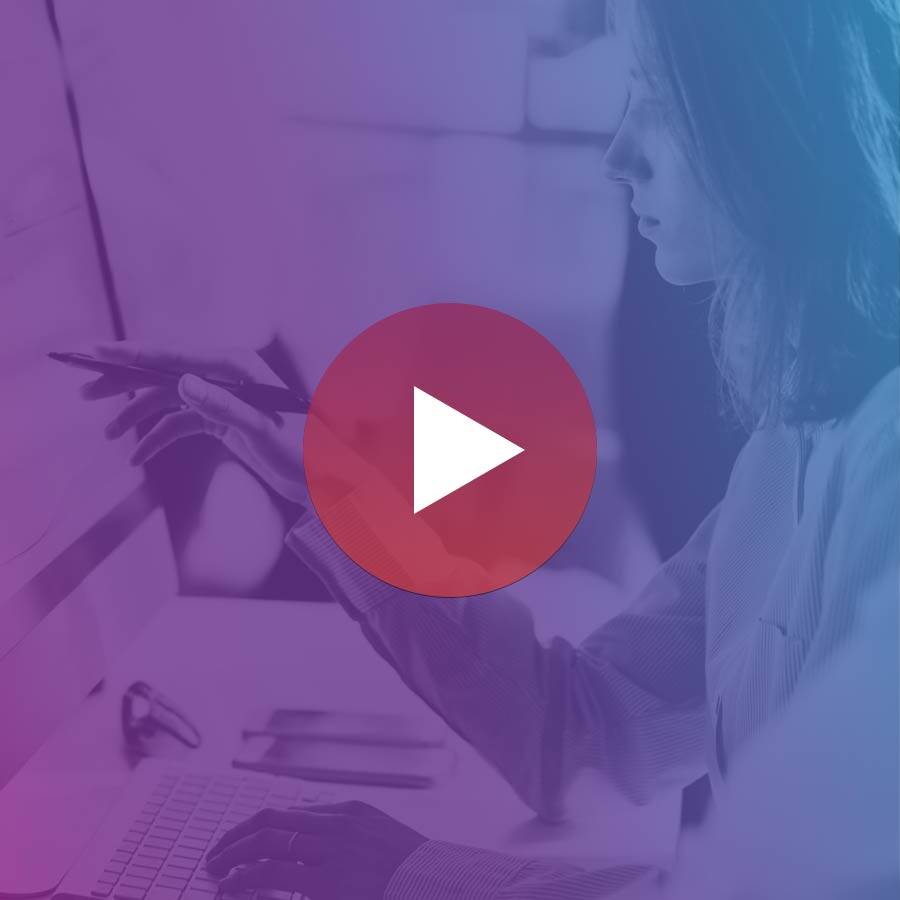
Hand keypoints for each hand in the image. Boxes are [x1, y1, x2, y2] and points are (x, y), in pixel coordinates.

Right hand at [86, 342, 307, 503]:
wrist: (321, 478)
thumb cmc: (300, 451)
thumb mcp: (261, 430)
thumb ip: (222, 407)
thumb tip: (181, 383)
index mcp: (237, 367)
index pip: (176, 356)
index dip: (134, 353)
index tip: (96, 352)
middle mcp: (226, 376)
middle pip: (165, 372)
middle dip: (125, 382)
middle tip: (85, 392)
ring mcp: (222, 398)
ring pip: (168, 399)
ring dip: (137, 415)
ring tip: (108, 435)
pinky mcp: (221, 420)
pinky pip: (180, 423)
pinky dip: (159, 437)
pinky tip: (139, 455)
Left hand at [205, 801, 427, 899]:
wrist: (440, 885)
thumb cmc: (411, 874)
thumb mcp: (380, 842)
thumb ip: (347, 838)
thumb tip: (308, 845)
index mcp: (349, 811)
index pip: (289, 812)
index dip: (256, 827)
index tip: (238, 843)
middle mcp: (338, 823)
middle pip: (271, 821)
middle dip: (236, 838)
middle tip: (214, 857)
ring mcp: (334, 850)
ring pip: (267, 844)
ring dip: (234, 857)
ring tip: (215, 872)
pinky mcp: (330, 881)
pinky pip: (275, 875)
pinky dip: (246, 879)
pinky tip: (232, 887)